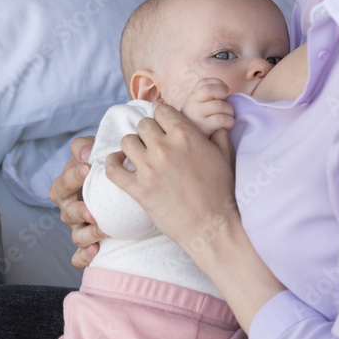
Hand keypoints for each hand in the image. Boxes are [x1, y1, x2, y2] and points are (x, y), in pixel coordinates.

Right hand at [48, 135, 108, 268]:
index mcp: (67, 187)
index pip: (62, 183)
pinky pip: (79, 257)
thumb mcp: (95, 153)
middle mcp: (70, 209)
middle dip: (79, 211)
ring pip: (76, 235)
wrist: (122, 189)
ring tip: (103, 230)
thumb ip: (85, 147)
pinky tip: (95, 252)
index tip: (88, 169)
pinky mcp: (87, 244)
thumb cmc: (103, 169)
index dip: (73, 176)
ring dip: (88, 234)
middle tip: (92, 209)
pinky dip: (84, 256)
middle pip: (67, 212)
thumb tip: (86, 153)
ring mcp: (78, 228)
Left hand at [105, 104, 237, 254]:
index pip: (161, 111)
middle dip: (149, 133)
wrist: (212, 227)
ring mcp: (149, 168)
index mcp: (185, 134)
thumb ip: (218, 133)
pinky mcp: (138, 189)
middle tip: (155, 145)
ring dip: (133, 147)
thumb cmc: (222, 192)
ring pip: (127, 141)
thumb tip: (214, 122)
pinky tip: (120, 165)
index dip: (163, 119)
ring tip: (140, 156)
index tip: (165, 129)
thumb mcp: (225, 156)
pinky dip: (113, 164)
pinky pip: (112, 168)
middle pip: (143, 125)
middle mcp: (164, 147)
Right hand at [179, 78, 234, 137]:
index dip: (218, 84)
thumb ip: (208, 97)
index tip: (225, 91)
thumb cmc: (201, 125)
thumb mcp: (199, 108)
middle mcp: (190, 104)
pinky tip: (228, 125)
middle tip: (226, 104)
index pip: (204, 82)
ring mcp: (196, 116)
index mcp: (191, 98)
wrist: (190, 145)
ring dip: (230, 110)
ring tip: (228, 116)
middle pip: (210, 90)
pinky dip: (229, 121)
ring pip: (219, 105)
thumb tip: (225, 89)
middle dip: (223, 93)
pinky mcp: (203, 129)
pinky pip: (221, 119)